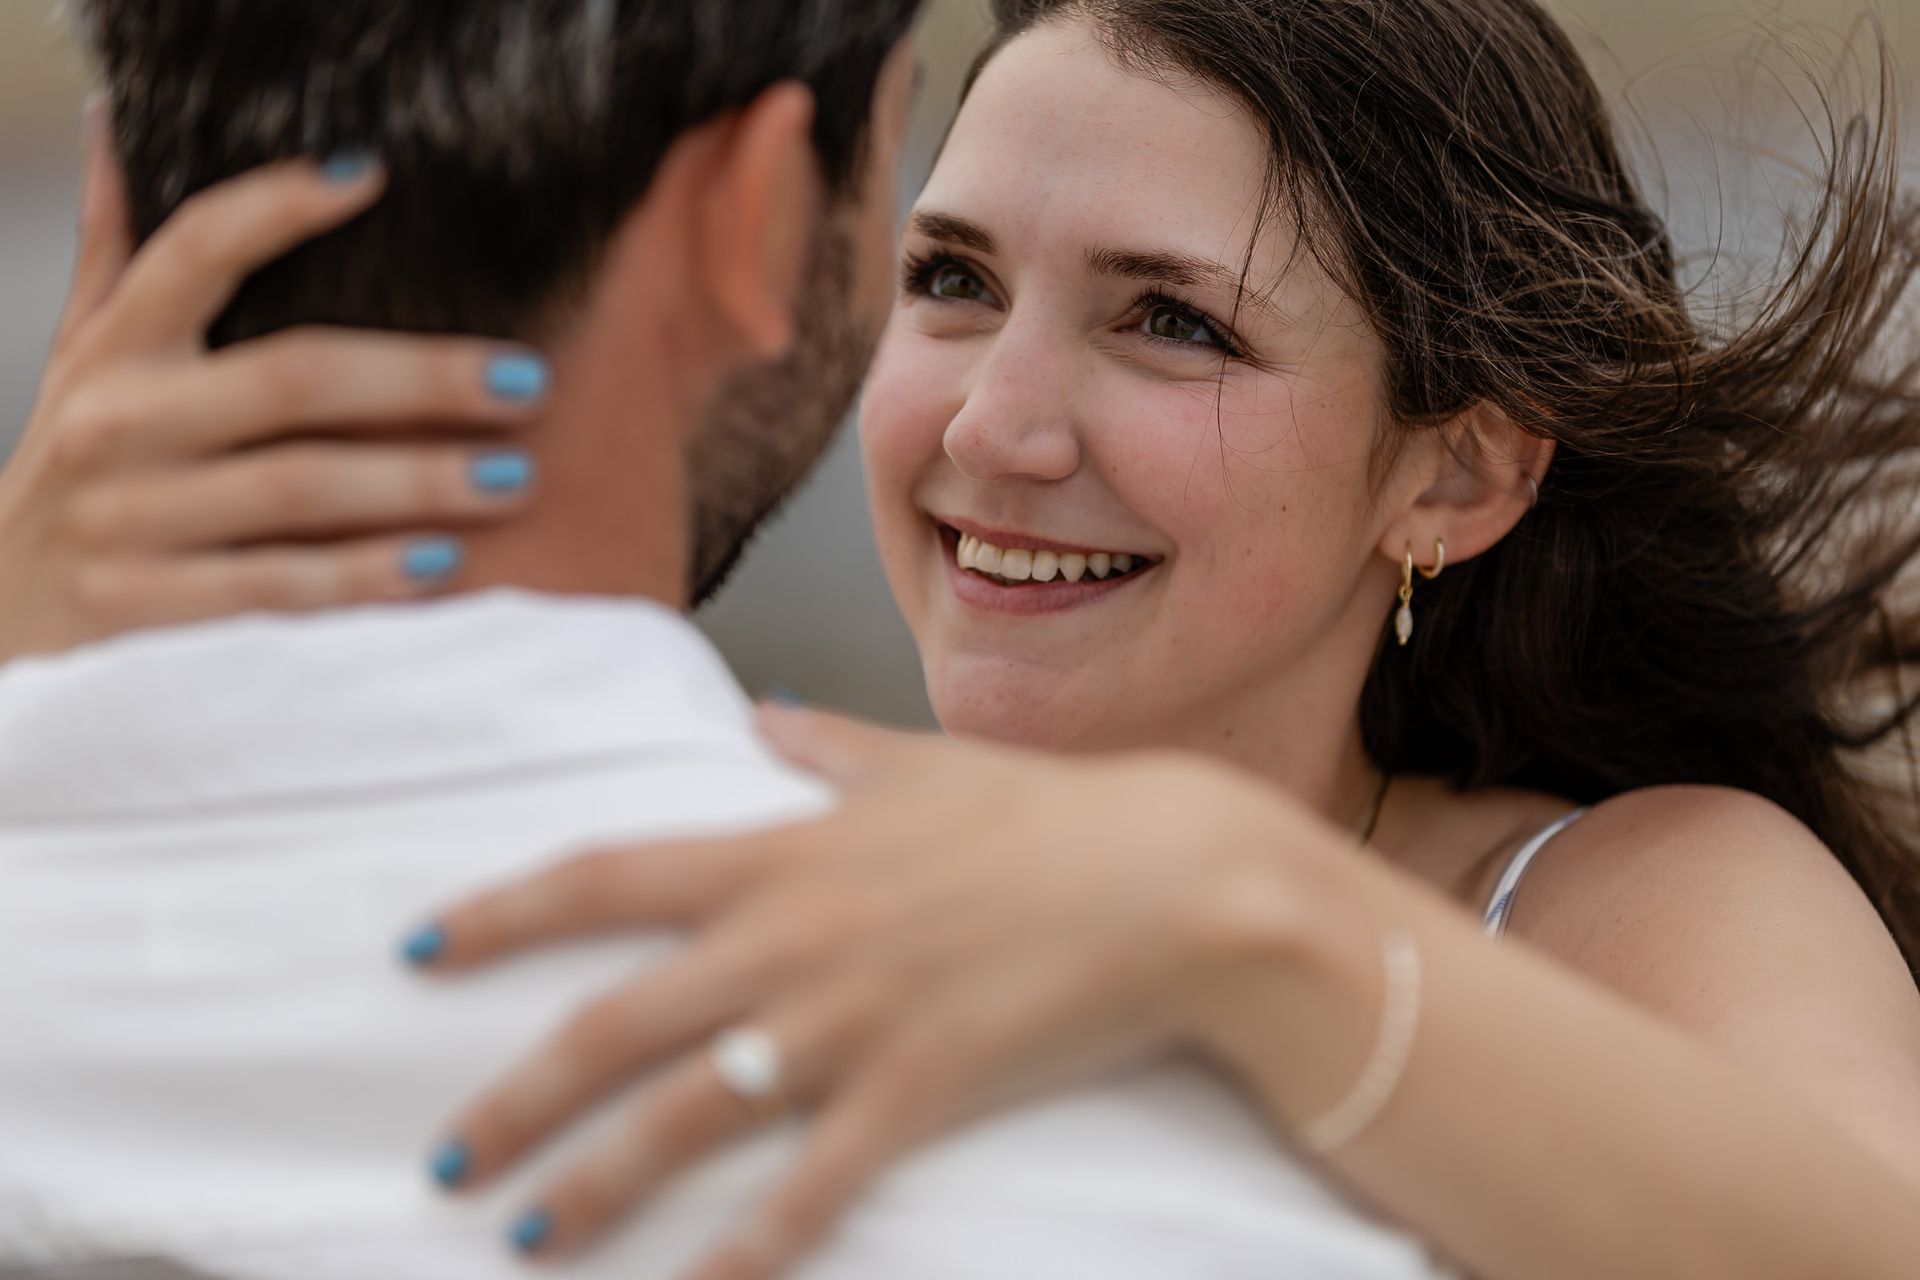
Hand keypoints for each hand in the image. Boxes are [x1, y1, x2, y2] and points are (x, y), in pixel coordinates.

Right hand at [0, 102, 548, 662]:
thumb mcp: (80, 356)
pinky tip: (441, 568)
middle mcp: (117, 423)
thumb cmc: (79, 466)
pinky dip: (361, 580)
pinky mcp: (144, 609)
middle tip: (526, 383)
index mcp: (115, 348)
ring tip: (513, 478)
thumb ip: (119, 253)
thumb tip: (123, 128)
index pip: (197, 249)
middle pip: (290, 379)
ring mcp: (127, 519)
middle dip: (421, 377)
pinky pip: (274, 589)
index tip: (372, 178)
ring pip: (294, 488)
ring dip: (416, 481)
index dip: (277, 207)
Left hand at [410, 702, 1349, 1276]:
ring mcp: (850, 1022)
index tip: (422, 949)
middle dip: (516, 1099)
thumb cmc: (1044, 814)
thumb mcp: (921, 763)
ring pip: (690, 1118)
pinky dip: (750, 1250)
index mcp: (782, 852)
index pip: (604, 876)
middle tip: (444, 1160)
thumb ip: (828, 747)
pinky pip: (813, 1188)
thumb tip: (768, 715)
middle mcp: (792, 939)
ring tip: (527, 1236)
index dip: (501, 912)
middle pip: (614, 1024)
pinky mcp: (917, 1093)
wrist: (1172, 878)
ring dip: (597, 1186)